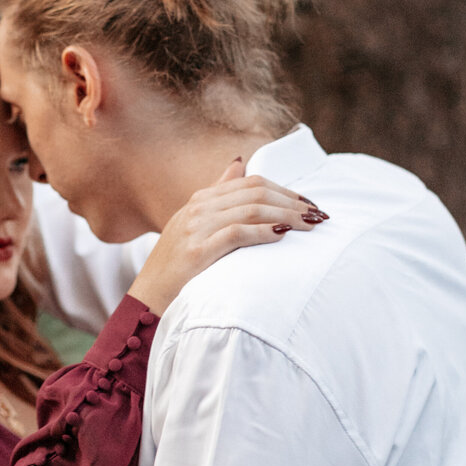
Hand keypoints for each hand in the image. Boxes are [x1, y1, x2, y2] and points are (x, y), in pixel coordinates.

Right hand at [128, 160, 327, 314]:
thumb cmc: (176, 268)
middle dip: (292, 202)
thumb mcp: (194, 224)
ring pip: (251, 209)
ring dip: (286, 215)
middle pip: (256, 192)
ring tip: (308, 225)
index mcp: (201, 200)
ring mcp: (196, 228)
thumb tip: (239, 164)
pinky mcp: (197, 251)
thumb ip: (218, 194)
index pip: (251, 182)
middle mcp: (198, 208)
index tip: (309, 204)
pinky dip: (263, 231)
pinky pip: (237, 233)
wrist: (147, 300)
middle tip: (318, 215)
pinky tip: (282, 234)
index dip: (285, 190)